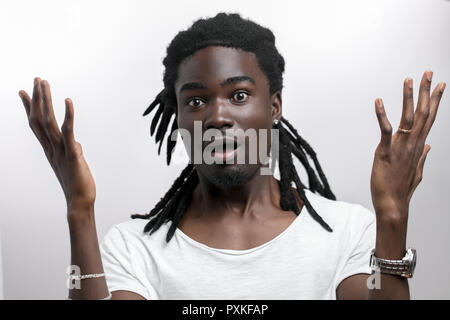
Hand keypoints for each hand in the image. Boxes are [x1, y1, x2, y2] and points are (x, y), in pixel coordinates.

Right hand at [19, 78, 95, 217]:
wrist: (80, 202)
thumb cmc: (78, 185)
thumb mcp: (73, 165)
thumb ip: (72, 152)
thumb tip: (76, 145)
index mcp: (50, 150)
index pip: (36, 125)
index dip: (28, 108)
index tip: (22, 92)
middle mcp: (51, 148)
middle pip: (39, 119)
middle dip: (37, 98)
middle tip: (36, 79)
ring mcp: (60, 150)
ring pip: (48, 121)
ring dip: (46, 100)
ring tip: (44, 83)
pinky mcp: (72, 154)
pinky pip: (68, 132)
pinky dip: (68, 115)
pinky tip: (68, 101)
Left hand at [370, 70, 445, 221]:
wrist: (392, 204)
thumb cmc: (401, 188)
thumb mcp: (416, 170)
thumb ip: (422, 156)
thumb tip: (428, 146)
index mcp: (419, 146)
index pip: (430, 119)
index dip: (435, 101)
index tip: (441, 85)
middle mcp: (413, 143)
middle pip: (423, 113)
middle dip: (426, 92)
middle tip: (429, 72)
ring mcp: (400, 146)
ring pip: (408, 117)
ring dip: (408, 97)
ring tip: (409, 79)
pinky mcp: (386, 151)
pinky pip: (385, 129)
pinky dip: (382, 114)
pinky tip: (378, 101)